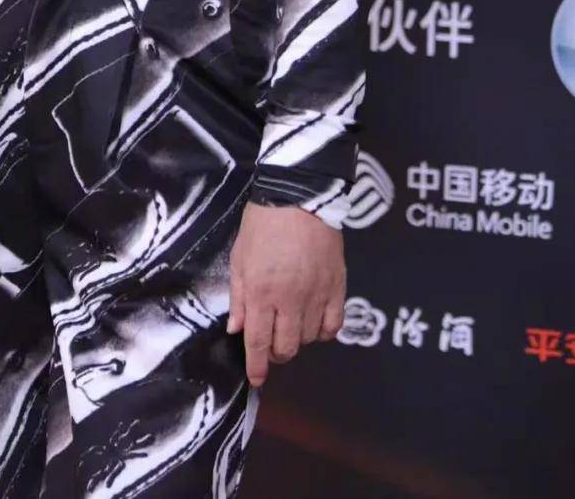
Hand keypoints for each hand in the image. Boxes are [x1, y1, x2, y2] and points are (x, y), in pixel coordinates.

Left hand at [227, 201, 345, 386]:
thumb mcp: (239, 258)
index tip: (256, 379)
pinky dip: (323, 331)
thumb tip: (237, 330)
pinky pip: (333, 326)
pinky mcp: (337, 287)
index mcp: (262, 293)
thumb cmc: (262, 224)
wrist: (299, 196)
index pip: (258, 342)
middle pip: (286, 347)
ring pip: (309, 339)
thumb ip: (239, 297)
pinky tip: (314, 322)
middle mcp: (290, 300)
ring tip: (290, 323)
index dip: (256, 366)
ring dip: (297, 339)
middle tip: (271, 340)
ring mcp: (317, 295)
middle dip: (275, 352)